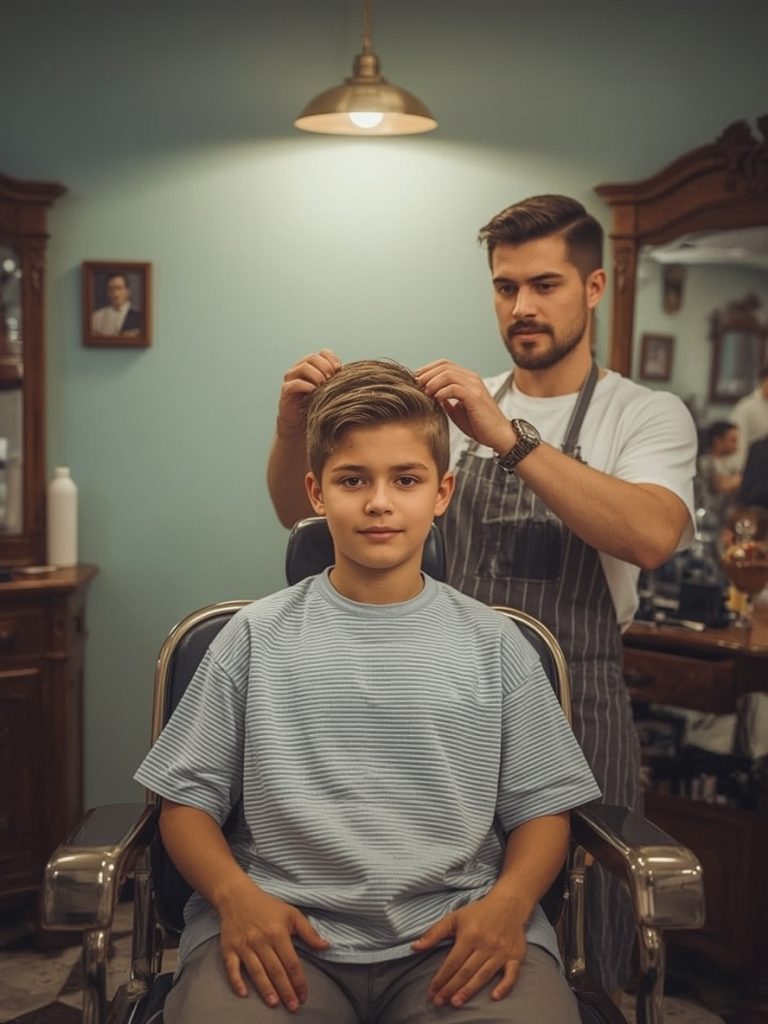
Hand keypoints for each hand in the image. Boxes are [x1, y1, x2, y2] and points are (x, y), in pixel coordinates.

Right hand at [218, 879, 328, 1011]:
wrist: (237, 896)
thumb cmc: (267, 906)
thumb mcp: (291, 913)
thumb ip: (309, 932)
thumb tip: (326, 946)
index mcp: (278, 933)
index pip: (291, 962)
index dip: (299, 981)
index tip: (304, 996)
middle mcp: (261, 941)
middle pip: (276, 970)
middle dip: (286, 991)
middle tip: (293, 1008)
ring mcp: (244, 946)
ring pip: (256, 972)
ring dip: (266, 989)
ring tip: (275, 1004)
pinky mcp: (229, 948)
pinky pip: (232, 968)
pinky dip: (237, 981)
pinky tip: (244, 994)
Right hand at [276, 349, 341, 437]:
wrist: (302, 427)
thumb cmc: (318, 407)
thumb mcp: (330, 392)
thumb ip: (337, 381)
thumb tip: (355, 375)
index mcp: (312, 366)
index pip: (323, 353)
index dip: (332, 359)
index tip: (340, 371)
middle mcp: (299, 369)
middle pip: (313, 357)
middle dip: (325, 367)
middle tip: (332, 379)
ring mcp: (291, 379)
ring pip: (303, 367)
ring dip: (317, 375)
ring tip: (324, 386)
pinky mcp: (286, 391)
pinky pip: (295, 383)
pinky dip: (306, 386)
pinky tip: (314, 392)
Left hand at [411, 893, 526, 1007]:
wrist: (509, 904)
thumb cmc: (478, 912)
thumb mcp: (454, 918)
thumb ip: (434, 933)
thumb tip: (414, 947)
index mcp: (470, 934)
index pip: (452, 961)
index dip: (441, 977)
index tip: (431, 991)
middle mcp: (486, 944)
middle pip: (466, 971)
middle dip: (451, 988)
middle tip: (439, 1002)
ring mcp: (501, 952)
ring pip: (484, 975)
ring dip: (469, 991)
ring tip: (456, 1003)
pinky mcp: (516, 956)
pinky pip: (512, 975)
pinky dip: (504, 987)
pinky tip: (494, 997)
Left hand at [415, 359, 514, 454]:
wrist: (498, 435)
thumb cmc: (479, 424)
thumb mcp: (456, 410)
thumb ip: (445, 400)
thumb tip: (429, 395)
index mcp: (467, 379)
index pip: (444, 364)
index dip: (427, 370)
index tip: (415, 381)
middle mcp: (471, 378)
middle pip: (443, 366)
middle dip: (426, 375)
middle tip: (416, 386)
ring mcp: (474, 386)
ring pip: (447, 374)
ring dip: (432, 383)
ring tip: (426, 394)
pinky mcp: (475, 396)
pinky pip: (454, 388)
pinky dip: (441, 392)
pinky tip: (436, 400)